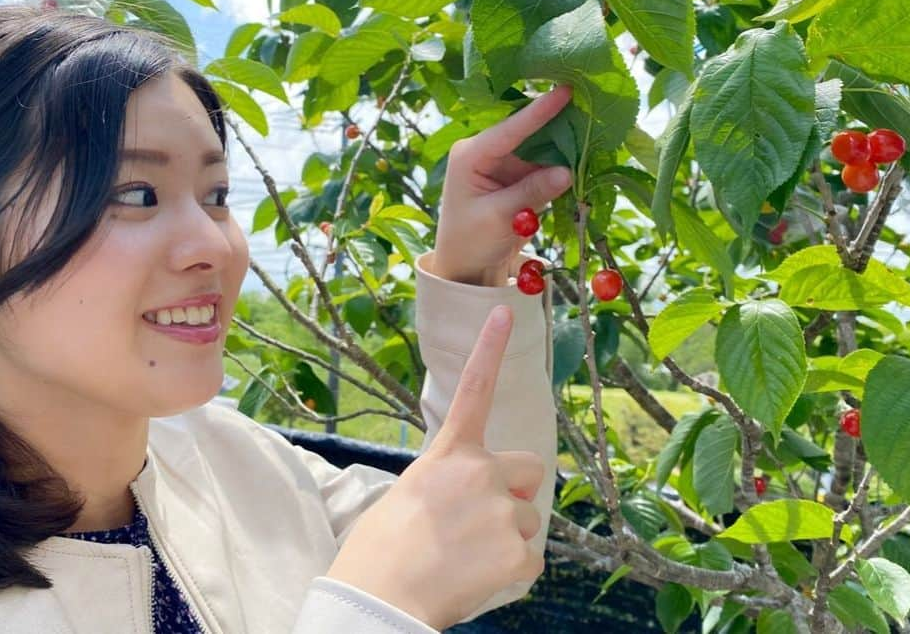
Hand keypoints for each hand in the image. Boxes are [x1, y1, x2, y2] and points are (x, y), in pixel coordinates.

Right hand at [325, 306, 545, 630]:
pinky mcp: (517, 552)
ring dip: (505, 537)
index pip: (473, 390)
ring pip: (526, 520)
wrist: (380, 598)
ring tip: (462, 557)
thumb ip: (452, 483)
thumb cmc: (383, 551)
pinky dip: (509, 573)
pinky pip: (529, 560)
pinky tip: (475, 578)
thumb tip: (484, 500)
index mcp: (448, 455)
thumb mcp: (412, 496)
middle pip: (526, 470)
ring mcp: (502, 511)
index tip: (501, 312)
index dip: (489, 349)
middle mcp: (481, 472)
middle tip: (475, 522)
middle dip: (513, 491)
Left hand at [432, 86, 573, 285]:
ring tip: (596, 124)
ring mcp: (506, 163)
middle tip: (589, 101)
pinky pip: (547, 165)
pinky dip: (565, 163)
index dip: (537, 111)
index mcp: (471, 155)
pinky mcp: (520, 178)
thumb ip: (531, 192)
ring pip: (542, 147)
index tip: (563, 91)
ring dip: (566, 142)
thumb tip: (567, 171)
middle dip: (557, 120)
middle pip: (528, 131)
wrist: (466, 268)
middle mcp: (487, 152)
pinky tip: (589, 151)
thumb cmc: (470, 242)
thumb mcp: (498, 218)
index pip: (508, 129)